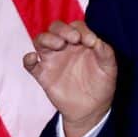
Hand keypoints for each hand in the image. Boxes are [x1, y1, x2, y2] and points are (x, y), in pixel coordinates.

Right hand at [23, 20, 116, 136]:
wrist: (92, 109)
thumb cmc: (102, 84)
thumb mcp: (109, 67)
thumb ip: (105, 52)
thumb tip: (94, 40)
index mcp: (81, 43)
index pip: (76, 26)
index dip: (81, 29)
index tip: (90, 41)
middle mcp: (65, 48)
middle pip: (55, 28)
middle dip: (62, 29)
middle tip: (73, 39)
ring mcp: (52, 60)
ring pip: (40, 40)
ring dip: (47, 39)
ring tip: (59, 45)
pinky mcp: (43, 75)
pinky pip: (30, 64)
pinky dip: (28, 59)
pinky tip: (34, 58)